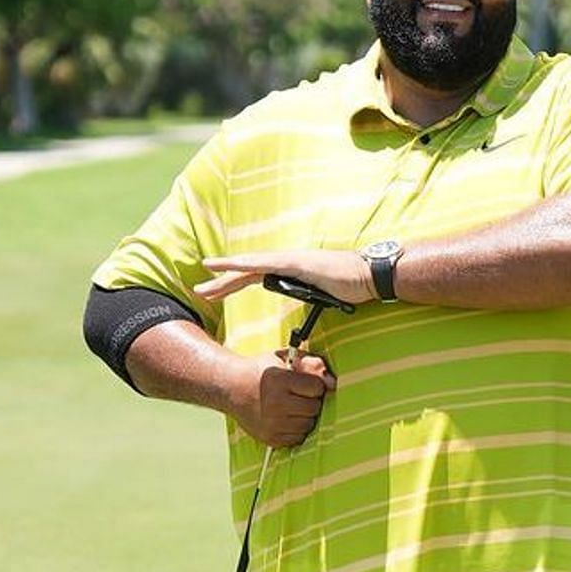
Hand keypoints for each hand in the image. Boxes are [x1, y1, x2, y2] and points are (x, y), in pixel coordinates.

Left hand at [197, 249, 375, 305]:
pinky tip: (233, 266)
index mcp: (290, 271)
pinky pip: (267, 264)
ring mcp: (291, 260)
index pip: (255, 278)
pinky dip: (248, 264)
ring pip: (251, 265)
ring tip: (205, 277)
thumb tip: (300, 311)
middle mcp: (287, 262)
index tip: (214, 293)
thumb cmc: (351, 286)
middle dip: (222, 282)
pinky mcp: (298, 263)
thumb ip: (307, 297)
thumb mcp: (322, 296)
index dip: (233, 284)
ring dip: (228, 272)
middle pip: (247, 272)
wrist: (371, 276)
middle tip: (199, 291)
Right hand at [227, 350, 336, 446]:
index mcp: (279, 380)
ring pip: (308, 424)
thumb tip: (334, 383)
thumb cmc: (262, 371)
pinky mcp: (270, 438)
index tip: (303, 383)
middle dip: (311, 400)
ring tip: (291, 406)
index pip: (316, 388)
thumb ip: (313, 364)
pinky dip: (296, 429)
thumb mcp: (286, 358)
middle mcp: (274, 404)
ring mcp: (271, 424)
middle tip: (296, 395)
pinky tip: (285, 418)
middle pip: (314, 408)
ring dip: (305, 416)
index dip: (314, 384)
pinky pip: (298, 438)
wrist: (231, 388)